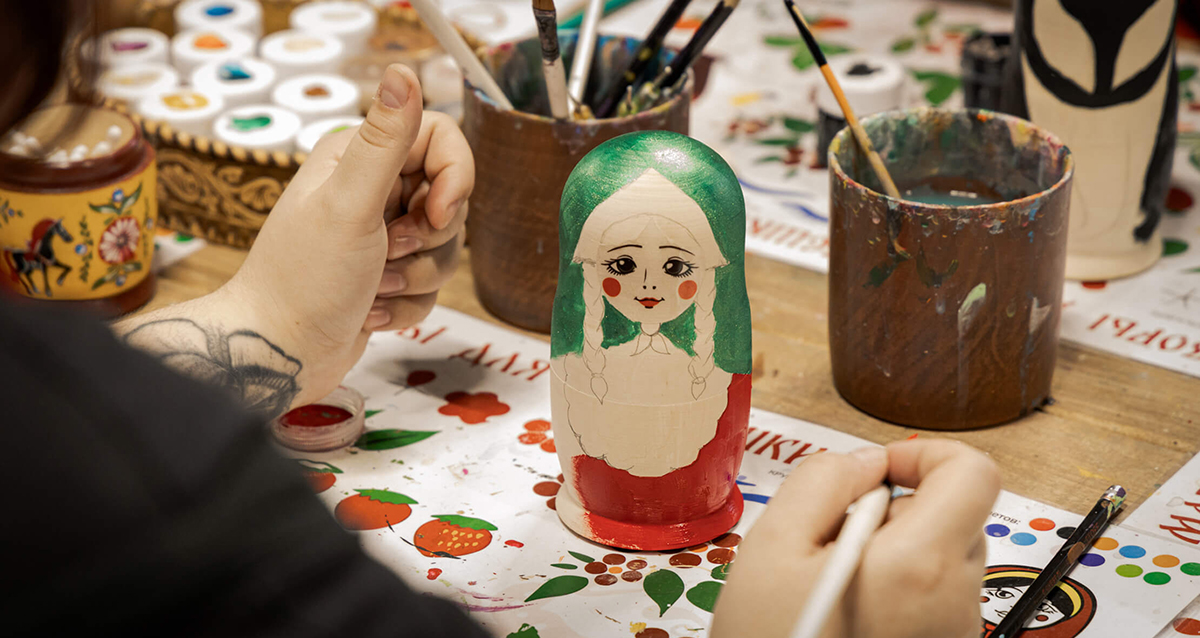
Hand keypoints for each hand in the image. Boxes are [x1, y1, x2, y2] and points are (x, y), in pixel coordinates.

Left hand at [221, 64, 471, 404]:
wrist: (277, 353)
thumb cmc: (302, 280)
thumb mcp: (350, 205)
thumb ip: (385, 142)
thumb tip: (404, 74)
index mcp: (358, 157)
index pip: (441, 138)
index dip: (455, 176)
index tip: (440, 212)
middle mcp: (371, 190)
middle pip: (450, 197)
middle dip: (431, 237)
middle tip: (389, 252)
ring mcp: (380, 235)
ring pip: (445, 247)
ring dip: (417, 277)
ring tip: (374, 287)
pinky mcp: (387, 275)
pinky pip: (431, 285)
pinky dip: (406, 304)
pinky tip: (370, 311)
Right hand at [712, 439, 999, 637]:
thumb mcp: (771, 545)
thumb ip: (823, 480)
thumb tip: (865, 462)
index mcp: (921, 563)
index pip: (974, 472)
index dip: (925, 454)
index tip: (878, 472)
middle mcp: (955, 600)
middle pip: (957, 515)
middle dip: (898, 510)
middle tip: (833, 540)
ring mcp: (954, 632)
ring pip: (943, 557)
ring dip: (894, 552)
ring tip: (833, 584)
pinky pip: (933, 597)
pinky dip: (896, 589)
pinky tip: (847, 612)